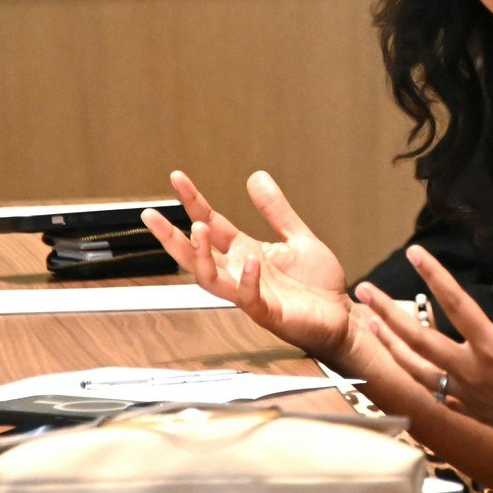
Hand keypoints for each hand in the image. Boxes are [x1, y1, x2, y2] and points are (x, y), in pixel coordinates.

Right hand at [143, 170, 352, 360]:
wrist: (341, 316)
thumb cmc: (318, 284)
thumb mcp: (297, 238)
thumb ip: (276, 210)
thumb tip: (256, 176)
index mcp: (245, 253)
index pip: (211, 224)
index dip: (193, 202)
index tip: (177, 178)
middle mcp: (240, 273)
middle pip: (195, 254)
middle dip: (171, 236)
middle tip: (151, 215)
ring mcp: (250, 294)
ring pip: (210, 279)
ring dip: (201, 256)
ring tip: (198, 229)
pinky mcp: (267, 313)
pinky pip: (249, 298)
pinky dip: (247, 281)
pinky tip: (250, 262)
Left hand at [356, 244, 492, 464]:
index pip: (457, 304)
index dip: (434, 276)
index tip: (415, 253)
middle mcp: (473, 373)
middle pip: (420, 339)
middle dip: (388, 313)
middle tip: (364, 291)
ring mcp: (468, 395)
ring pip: (417, 369)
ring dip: (390, 346)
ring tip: (370, 326)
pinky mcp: (471, 410)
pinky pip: (431, 392)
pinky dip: (411, 377)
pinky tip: (401, 366)